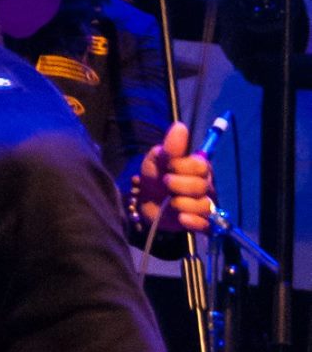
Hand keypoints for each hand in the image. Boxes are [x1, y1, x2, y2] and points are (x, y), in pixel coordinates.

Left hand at [134, 119, 216, 235]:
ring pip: (204, 206)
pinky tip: (181, 217)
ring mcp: (204, 205)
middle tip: (166, 184)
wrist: (145, 203)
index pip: (201, 166)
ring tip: (170, 203)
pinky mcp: (200, 223)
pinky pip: (206, 225)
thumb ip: (170, 147)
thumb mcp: (157, 160)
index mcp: (198, 168)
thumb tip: (180, 126)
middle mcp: (205, 186)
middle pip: (202, 186)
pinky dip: (192, 221)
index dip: (183, 167)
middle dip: (179, 185)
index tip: (168, 166)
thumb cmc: (154, 178)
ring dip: (182, 204)